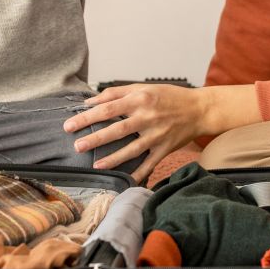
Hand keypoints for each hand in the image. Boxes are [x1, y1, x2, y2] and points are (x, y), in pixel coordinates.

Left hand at [63, 84, 208, 183]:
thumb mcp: (143, 87)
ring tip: (95, 165)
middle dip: (94, 139)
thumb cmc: (168, 96)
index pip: (108, 108)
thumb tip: (90, 101)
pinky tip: (124, 181)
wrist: (199, 109)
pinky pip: (149, 164)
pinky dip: (138, 174)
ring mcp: (157, 135)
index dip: (87, 116)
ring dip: (112, 159)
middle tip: (76, 146)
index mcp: (140, 99)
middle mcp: (148, 117)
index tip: (70, 124)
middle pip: (116, 129)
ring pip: (131, 149)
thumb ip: (116, 93)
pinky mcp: (165, 149)